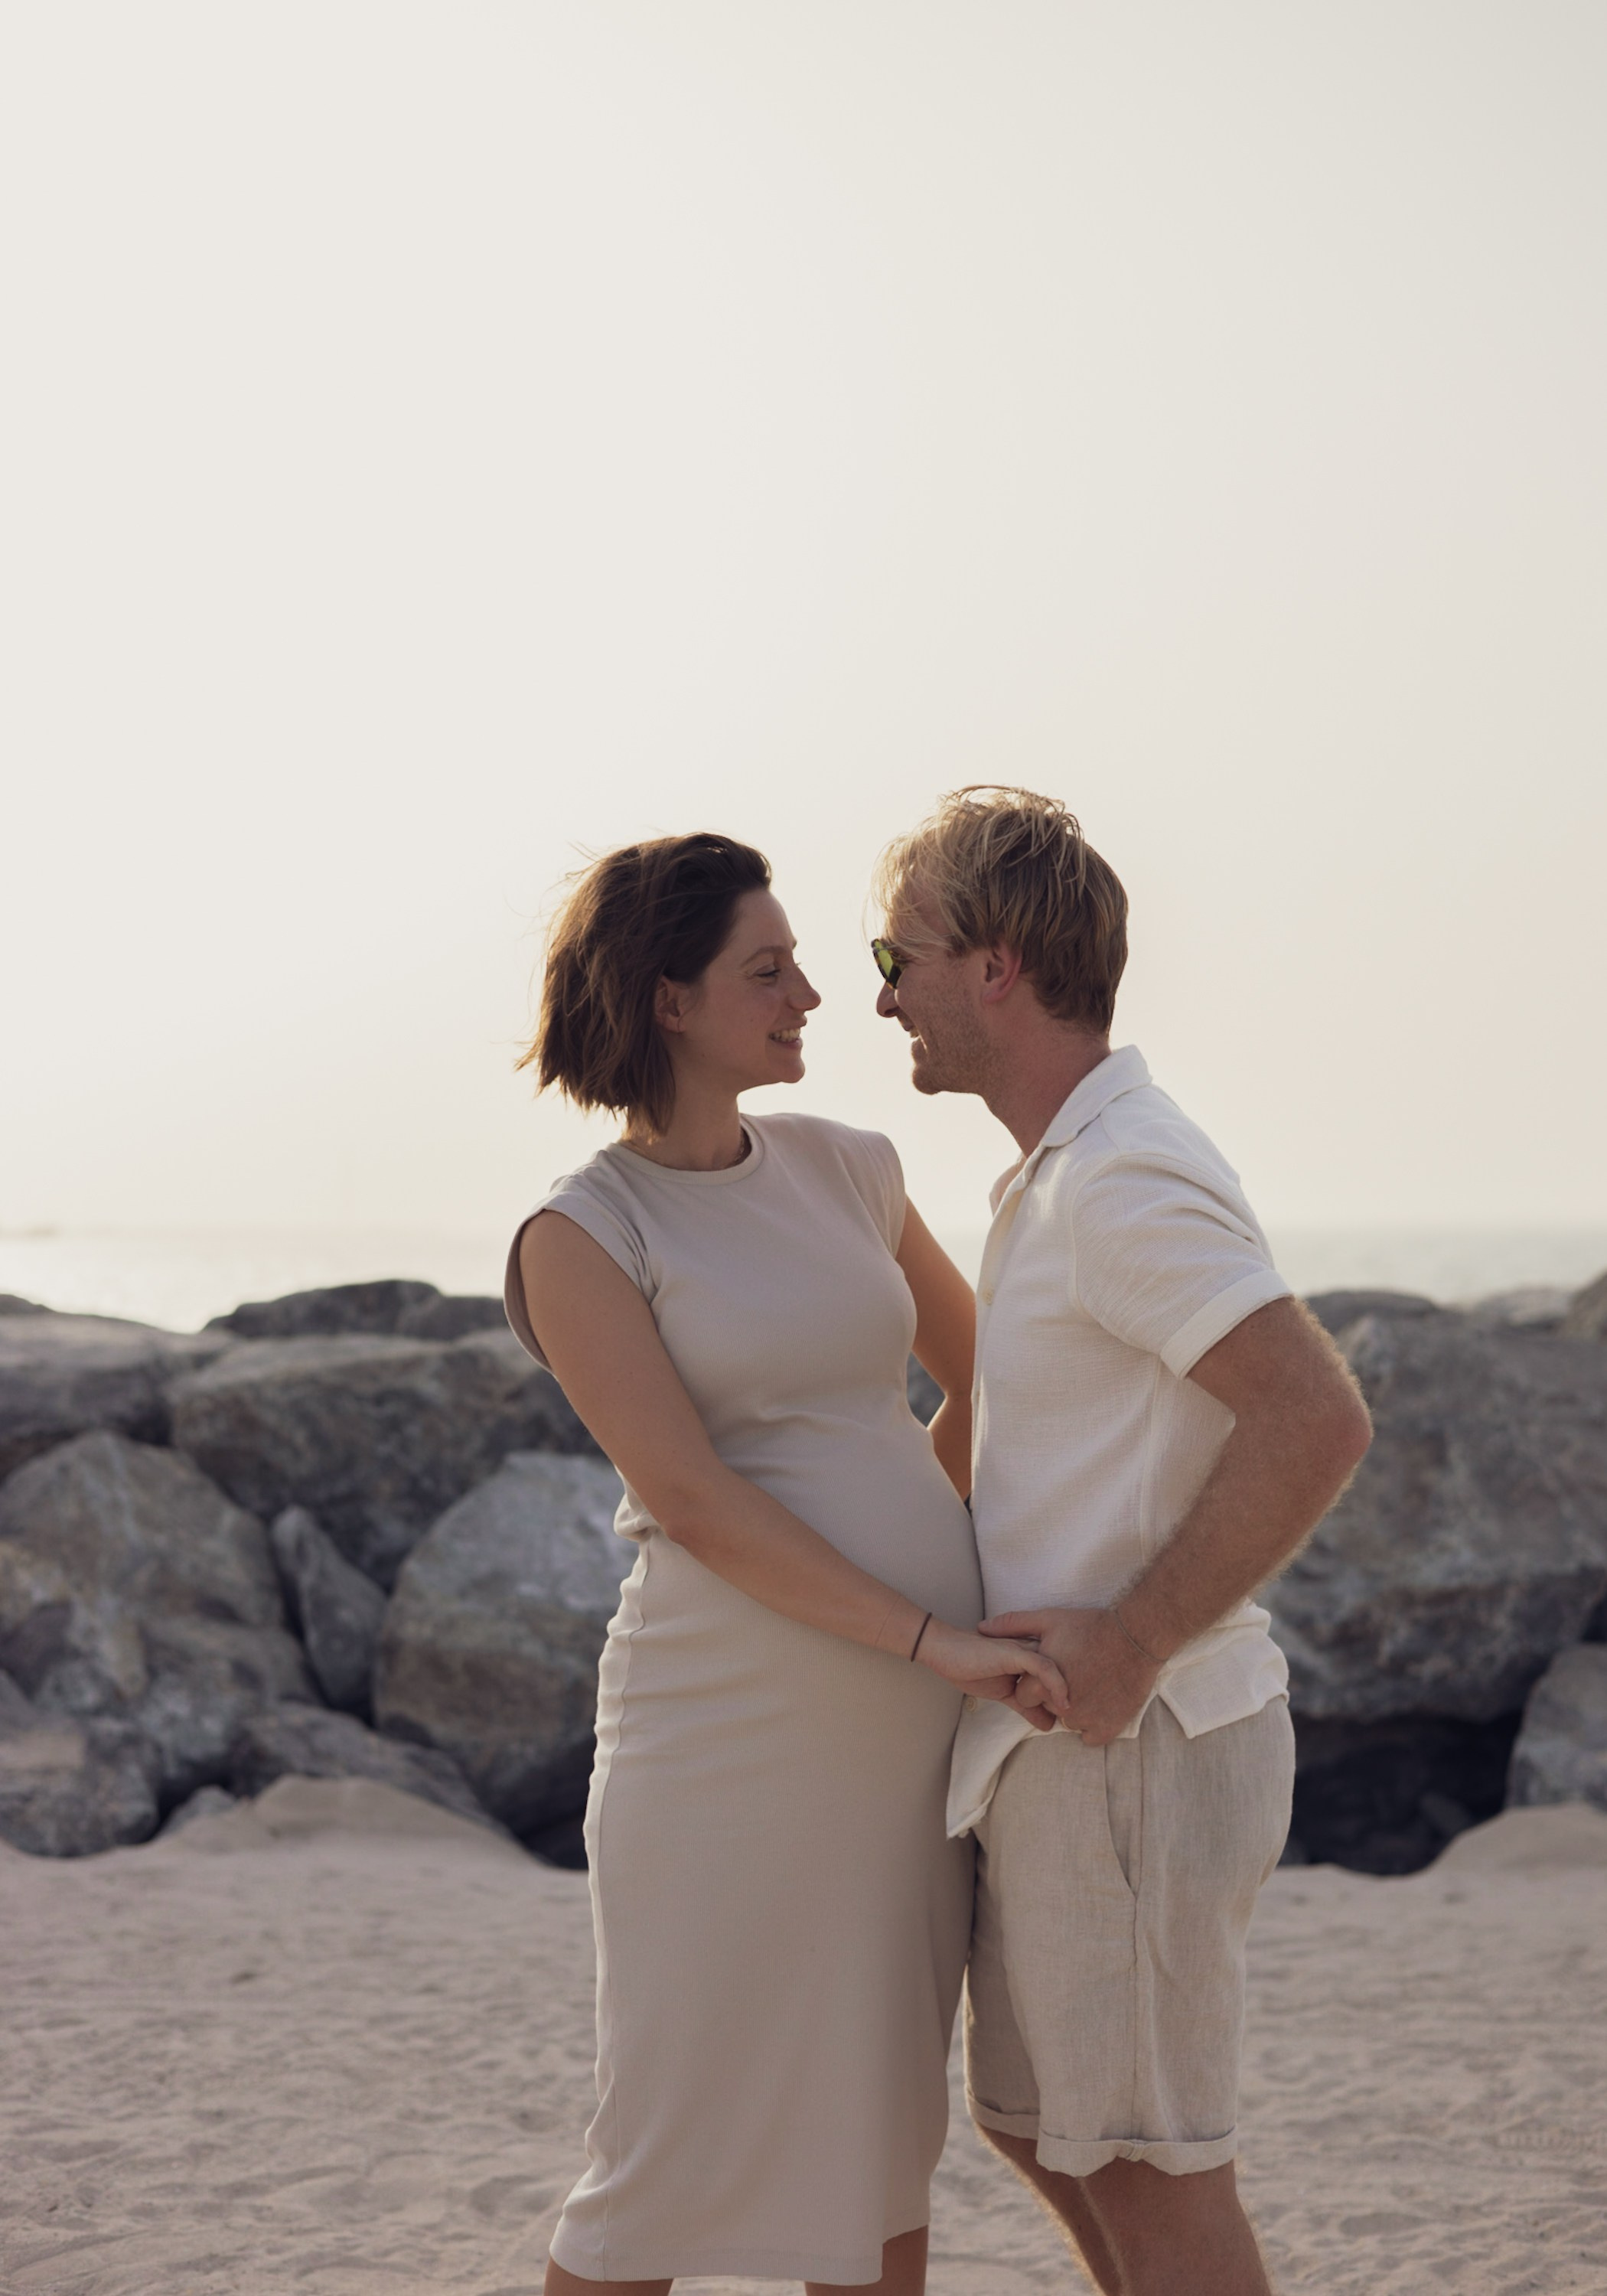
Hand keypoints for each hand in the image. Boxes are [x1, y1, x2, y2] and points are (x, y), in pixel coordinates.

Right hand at [916, 1619, 1069, 1725]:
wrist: (944, 1652)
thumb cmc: (969, 1668)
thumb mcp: (1005, 1694)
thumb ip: (1027, 1706)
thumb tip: (1047, 1724)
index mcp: (1031, 1655)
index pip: (1061, 1672)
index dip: (1071, 1692)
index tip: (1078, 1714)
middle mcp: (1032, 1648)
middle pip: (1066, 1667)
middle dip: (1078, 1690)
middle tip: (1081, 1717)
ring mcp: (1025, 1649)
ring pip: (1060, 1666)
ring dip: (1071, 1690)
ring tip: (1074, 1713)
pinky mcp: (1015, 1653)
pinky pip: (1044, 1667)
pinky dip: (1056, 1685)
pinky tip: (1063, 1704)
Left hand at [979, 1607, 1160, 1747]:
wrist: (1136, 1637)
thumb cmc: (1091, 1627)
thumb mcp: (1049, 1620)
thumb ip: (1013, 1625)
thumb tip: (981, 1628)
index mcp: (1042, 1685)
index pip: (1024, 1696)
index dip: (1033, 1681)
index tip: (1052, 1667)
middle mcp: (1062, 1708)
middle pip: (1047, 1709)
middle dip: (1052, 1696)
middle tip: (1073, 1672)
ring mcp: (1087, 1721)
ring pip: (1069, 1722)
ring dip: (1074, 1709)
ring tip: (1089, 1682)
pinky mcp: (1108, 1728)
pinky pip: (1090, 1737)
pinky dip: (1093, 1725)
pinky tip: (1098, 1703)